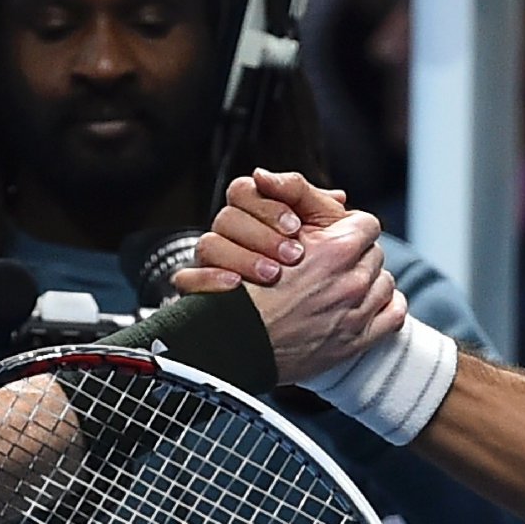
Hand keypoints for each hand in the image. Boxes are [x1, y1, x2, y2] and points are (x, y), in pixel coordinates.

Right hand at [174, 169, 348, 291]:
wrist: (283, 331)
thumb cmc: (310, 283)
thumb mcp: (327, 241)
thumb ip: (326, 215)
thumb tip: (338, 196)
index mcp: (254, 218)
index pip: (245, 191)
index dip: (269, 206)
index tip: (295, 225)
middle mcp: (231, 238)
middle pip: (227, 216)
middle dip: (262, 235)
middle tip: (293, 255)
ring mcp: (212, 264)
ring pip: (208, 244)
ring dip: (242, 257)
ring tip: (272, 275)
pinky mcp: (199, 292)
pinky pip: (186, 278)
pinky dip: (209, 279)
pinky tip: (235, 286)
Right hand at [180, 170, 401, 380]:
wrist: (233, 341)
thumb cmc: (243, 285)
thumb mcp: (266, 228)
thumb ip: (301, 200)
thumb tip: (337, 195)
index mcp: (337, 248)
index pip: (365, 222)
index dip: (347, 227)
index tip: (331, 238)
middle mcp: (353, 280)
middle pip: (374, 252)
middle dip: (355, 255)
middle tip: (329, 264)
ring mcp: (357, 312)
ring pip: (384, 282)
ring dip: (367, 282)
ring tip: (338, 288)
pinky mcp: (357, 341)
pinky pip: (394, 314)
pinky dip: (383, 308)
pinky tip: (362, 307)